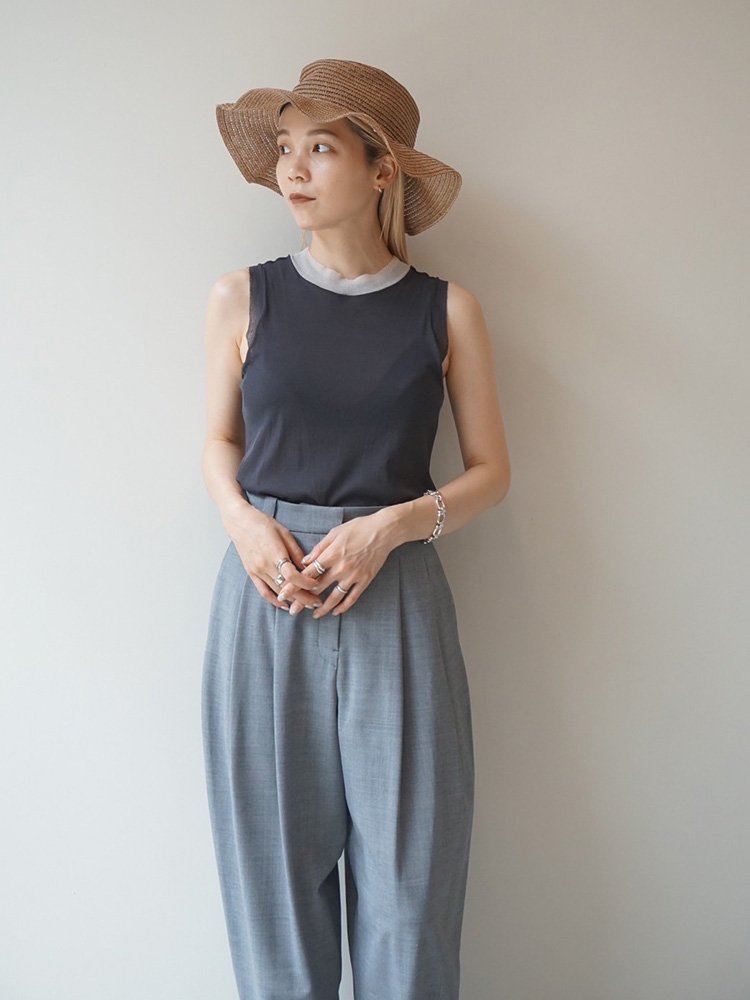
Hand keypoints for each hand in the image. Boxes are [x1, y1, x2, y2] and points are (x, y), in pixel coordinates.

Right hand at [229, 505, 323, 612]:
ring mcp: (256, 571)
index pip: (292, 575)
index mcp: (274, 553)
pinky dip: (274, 601)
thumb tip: (307, 568)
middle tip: (316, 603)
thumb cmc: (263, 524)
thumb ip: (296, 552)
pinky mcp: (251, 574)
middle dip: (303, 597)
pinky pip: (264, 592)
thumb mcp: (284, 533)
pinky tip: (285, 605)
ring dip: (292, 600)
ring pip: (276, 592)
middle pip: (286, 587)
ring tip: (306, 604)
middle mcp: (264, 565)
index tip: (316, 585)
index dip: (306, 582)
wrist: (239, 522)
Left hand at [279, 510, 394, 617]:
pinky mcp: (365, 580)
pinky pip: (352, 597)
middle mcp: (341, 567)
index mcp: (331, 554)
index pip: (308, 573)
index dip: (294, 584)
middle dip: (303, 600)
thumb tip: (304, 561)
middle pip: (318, 588)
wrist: (384, 531)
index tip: (284, 593)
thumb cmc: (358, 528)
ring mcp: (353, 575)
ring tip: (314, 615)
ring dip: (323, 608)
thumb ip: (319, 548)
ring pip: (335, 597)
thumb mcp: (335, 533)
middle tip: (293, 610)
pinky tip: (336, 612)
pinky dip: (344, 606)